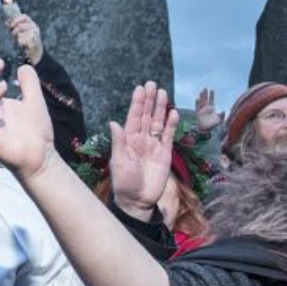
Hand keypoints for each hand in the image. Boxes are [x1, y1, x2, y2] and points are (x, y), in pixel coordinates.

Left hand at [6, 14, 43, 65]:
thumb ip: (14, 26)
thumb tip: (6, 22)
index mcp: (31, 23)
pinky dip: (22, 42)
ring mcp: (36, 34)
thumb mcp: (19, 32)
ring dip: (18, 38)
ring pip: (22, 33)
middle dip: (15, 31)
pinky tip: (22, 44)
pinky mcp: (35, 42)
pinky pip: (26, 40)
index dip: (16, 20)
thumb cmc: (25, 41)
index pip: (24, 16)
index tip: (11, 25)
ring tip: (18, 41)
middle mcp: (34, 27)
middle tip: (13, 35)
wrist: (34, 52)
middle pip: (21, 26)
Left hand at [108, 82, 179, 219]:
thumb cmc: (124, 183)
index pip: (133, 117)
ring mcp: (154, 145)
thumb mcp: (118, 162)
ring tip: (163, 93)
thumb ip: (118, 142)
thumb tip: (113, 123)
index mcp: (128, 140)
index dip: (137, 103)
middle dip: (150, 101)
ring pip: (159, 123)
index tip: (140, 89)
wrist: (138, 201)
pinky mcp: (165, 154)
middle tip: (153, 84)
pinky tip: (173, 113)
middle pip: (147, 116)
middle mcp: (141, 139)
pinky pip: (169, 136)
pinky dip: (171, 125)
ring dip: (161, 109)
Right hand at [195, 87, 221, 130]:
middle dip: (205, 94)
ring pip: (201, 102)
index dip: (212, 95)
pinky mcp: (198, 113)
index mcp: (211, 109)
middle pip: (205, 99)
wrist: (206, 130)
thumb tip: (223, 110)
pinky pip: (197, 107)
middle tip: (205, 87)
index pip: (211, 100)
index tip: (212, 90)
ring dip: (201, 96)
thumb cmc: (213, 125)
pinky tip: (197, 99)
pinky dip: (197, 103)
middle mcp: (206, 108)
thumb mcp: (219, 120)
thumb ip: (222, 115)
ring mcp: (201, 110)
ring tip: (202, 91)